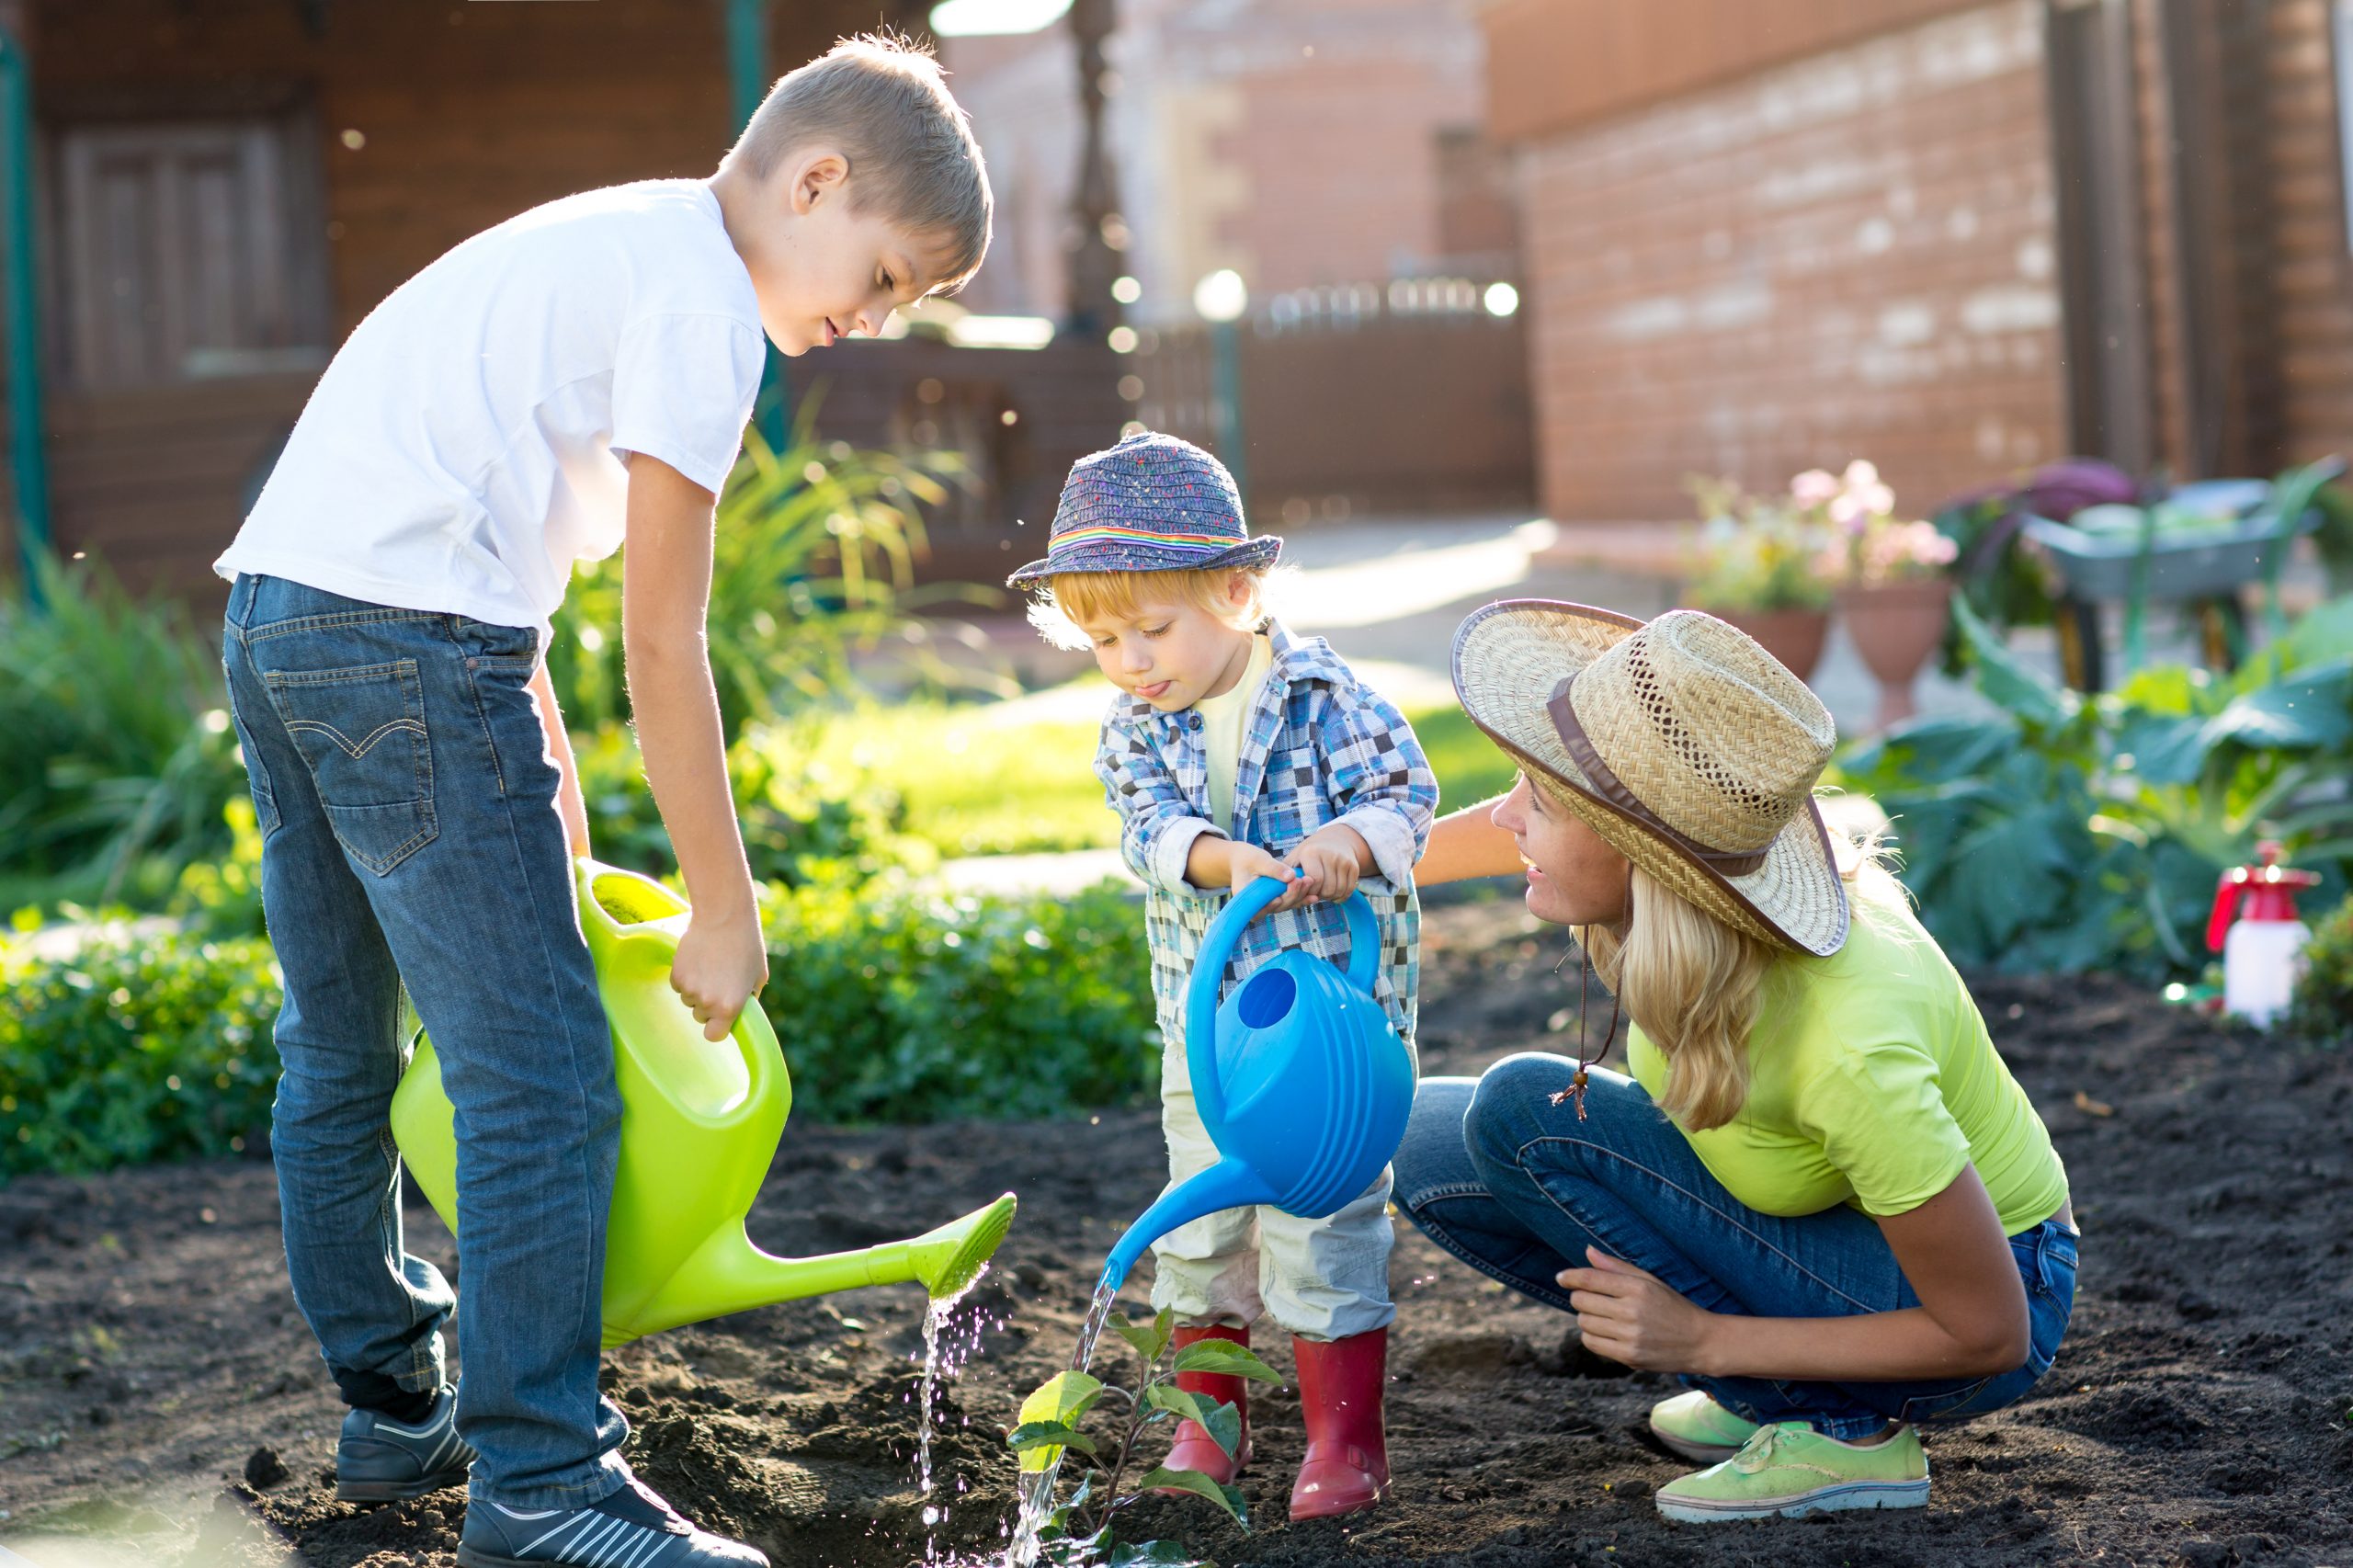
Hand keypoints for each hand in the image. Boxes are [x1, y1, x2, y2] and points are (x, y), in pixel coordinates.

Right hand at [669, 904, 768, 1041]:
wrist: (724, 918)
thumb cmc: (747, 946)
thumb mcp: (758, 976)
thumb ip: (749, 997)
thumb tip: (741, 1009)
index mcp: (730, 1007)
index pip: (713, 1036)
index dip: (716, 1028)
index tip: (719, 1019)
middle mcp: (707, 1003)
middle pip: (700, 1016)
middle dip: (708, 1004)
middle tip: (719, 982)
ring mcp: (690, 989)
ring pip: (688, 999)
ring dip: (697, 989)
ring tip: (711, 966)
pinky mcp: (676, 974)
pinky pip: (678, 985)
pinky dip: (685, 976)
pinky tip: (698, 960)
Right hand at [1229, 842, 1312, 912]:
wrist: (1243, 859)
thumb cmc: (1247, 858)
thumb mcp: (1259, 860)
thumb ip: (1274, 869)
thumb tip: (1291, 876)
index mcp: (1244, 897)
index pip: (1256, 908)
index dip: (1268, 906)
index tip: (1279, 898)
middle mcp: (1255, 905)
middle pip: (1275, 907)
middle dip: (1290, 896)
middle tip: (1301, 881)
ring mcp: (1267, 904)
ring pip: (1285, 905)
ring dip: (1298, 896)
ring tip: (1309, 882)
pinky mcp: (1276, 900)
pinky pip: (1290, 902)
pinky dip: (1301, 899)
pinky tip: (1314, 897)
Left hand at [1283, 830, 1362, 905]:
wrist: (1335, 840)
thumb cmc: (1308, 854)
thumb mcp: (1295, 858)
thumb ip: (1285, 874)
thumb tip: (1276, 892)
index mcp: (1311, 853)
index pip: (1314, 881)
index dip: (1309, 890)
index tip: (1305, 888)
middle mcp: (1330, 854)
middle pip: (1327, 889)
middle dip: (1320, 895)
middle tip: (1315, 891)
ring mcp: (1344, 860)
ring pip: (1339, 891)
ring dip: (1330, 897)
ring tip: (1323, 890)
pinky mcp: (1354, 866)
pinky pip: (1349, 890)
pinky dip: (1341, 896)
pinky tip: (1334, 891)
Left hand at [1557, 1247, 1718, 1372]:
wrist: (1700, 1342)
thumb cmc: (1673, 1307)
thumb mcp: (1650, 1281)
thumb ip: (1616, 1267)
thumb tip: (1587, 1251)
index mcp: (1638, 1288)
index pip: (1591, 1279)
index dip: (1571, 1276)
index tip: (1561, 1277)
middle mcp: (1632, 1312)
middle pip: (1582, 1301)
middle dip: (1581, 1297)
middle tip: (1592, 1298)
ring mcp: (1630, 1336)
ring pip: (1584, 1323)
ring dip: (1586, 1317)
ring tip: (1602, 1316)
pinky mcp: (1629, 1357)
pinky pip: (1592, 1343)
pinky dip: (1591, 1336)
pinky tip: (1605, 1331)